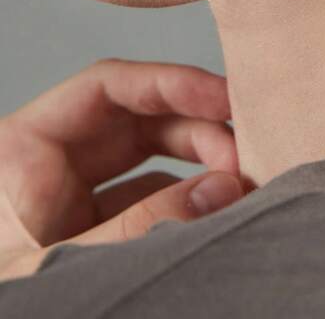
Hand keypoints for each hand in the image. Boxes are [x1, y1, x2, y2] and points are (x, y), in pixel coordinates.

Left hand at [0, 58, 255, 280]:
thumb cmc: (3, 303)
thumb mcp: (57, 260)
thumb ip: (136, 226)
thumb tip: (220, 190)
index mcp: (21, 148)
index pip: (104, 88)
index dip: (169, 84)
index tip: (222, 97)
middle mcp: (51, 164)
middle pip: (140, 120)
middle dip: (198, 130)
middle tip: (243, 153)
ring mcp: (72, 200)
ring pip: (152, 161)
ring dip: (202, 166)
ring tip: (241, 183)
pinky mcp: (91, 234)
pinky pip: (151, 204)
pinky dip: (188, 205)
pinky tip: (217, 211)